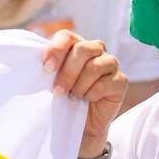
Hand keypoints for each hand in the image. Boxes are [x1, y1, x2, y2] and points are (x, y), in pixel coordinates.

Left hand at [42, 30, 126, 157]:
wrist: (81, 122)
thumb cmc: (65, 96)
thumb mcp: (53, 80)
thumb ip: (50, 67)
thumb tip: (38, 63)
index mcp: (75, 44)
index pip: (66, 36)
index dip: (56, 50)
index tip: (47, 69)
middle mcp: (95, 49)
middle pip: (83, 50)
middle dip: (67, 73)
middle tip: (58, 91)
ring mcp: (110, 63)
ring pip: (94, 67)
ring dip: (79, 86)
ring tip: (74, 96)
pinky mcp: (121, 80)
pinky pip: (105, 83)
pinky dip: (92, 94)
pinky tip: (88, 99)